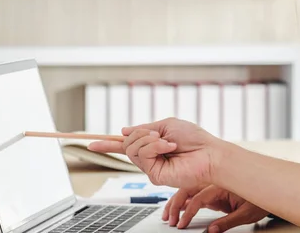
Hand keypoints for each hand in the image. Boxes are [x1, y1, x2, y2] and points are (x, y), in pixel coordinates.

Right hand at [88, 118, 223, 188]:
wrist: (209, 153)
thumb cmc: (194, 139)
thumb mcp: (166, 125)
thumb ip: (144, 129)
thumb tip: (123, 131)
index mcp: (152, 144)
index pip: (125, 145)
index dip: (107, 144)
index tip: (90, 143)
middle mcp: (149, 157)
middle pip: (127, 144)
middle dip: (140, 134)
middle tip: (158, 135)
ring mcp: (151, 167)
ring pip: (132, 149)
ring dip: (149, 140)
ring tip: (167, 142)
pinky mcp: (155, 175)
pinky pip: (143, 155)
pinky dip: (155, 146)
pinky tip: (169, 147)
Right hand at [165, 185, 268, 232]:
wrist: (267, 191)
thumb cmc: (259, 201)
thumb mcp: (246, 214)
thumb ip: (227, 222)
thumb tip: (210, 231)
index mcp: (222, 186)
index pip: (199, 198)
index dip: (188, 211)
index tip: (182, 224)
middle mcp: (215, 184)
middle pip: (189, 190)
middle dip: (176, 204)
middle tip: (169, 219)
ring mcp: (213, 188)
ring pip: (189, 191)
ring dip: (178, 202)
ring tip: (169, 214)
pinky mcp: (214, 194)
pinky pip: (196, 196)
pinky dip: (186, 202)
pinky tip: (178, 209)